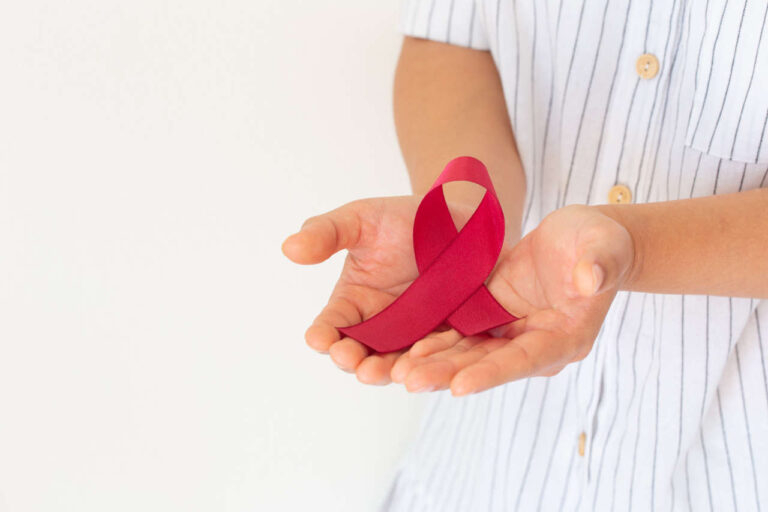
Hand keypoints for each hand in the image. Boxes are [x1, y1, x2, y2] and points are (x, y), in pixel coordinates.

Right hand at [281, 196, 475, 384]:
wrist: (458, 220)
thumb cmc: (401, 219)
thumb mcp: (360, 220)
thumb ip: (326, 232)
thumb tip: (289, 248)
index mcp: (351, 302)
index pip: (330, 326)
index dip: (323, 335)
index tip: (318, 338)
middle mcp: (379, 325)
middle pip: (360, 353)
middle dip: (354, 360)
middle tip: (352, 361)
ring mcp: (413, 334)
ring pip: (396, 361)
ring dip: (388, 370)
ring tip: (386, 373)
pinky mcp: (446, 336)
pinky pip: (436, 355)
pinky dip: (429, 363)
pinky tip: (425, 363)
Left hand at [390, 204, 635, 394]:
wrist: (579, 238)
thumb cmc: (599, 241)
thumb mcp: (603, 244)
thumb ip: (598, 263)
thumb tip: (590, 278)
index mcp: (565, 337)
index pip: (526, 360)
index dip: (492, 373)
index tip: (459, 386)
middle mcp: (534, 344)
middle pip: (488, 365)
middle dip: (449, 373)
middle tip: (410, 381)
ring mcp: (510, 334)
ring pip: (468, 354)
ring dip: (434, 363)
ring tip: (398, 372)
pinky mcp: (491, 317)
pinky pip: (460, 333)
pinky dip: (435, 341)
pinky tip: (405, 348)